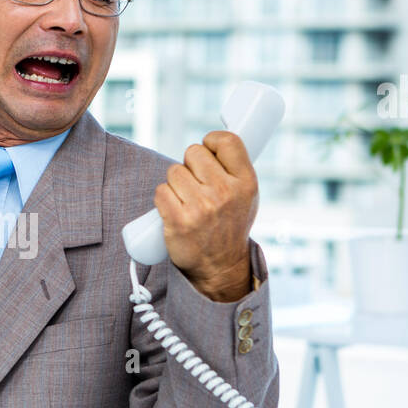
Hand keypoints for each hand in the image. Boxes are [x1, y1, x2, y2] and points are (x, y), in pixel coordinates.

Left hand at [154, 131, 258, 301]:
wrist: (220, 266)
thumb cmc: (230, 225)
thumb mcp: (247, 196)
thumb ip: (234, 168)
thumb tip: (214, 141)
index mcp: (246, 182)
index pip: (227, 141)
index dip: (211, 142)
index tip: (207, 151)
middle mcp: (225, 192)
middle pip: (193, 153)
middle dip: (190, 166)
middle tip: (195, 185)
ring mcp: (201, 207)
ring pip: (174, 172)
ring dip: (175, 184)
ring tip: (186, 201)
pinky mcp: (178, 221)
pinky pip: (160, 191)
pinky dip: (163, 199)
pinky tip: (173, 210)